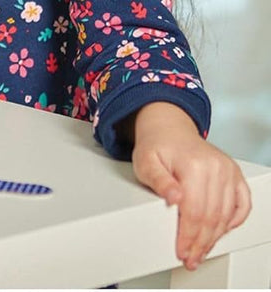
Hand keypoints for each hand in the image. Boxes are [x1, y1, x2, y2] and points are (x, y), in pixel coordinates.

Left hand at [130, 101, 251, 270]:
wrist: (168, 129)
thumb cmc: (156, 146)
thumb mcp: (145, 162)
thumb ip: (158, 180)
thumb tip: (174, 197)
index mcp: (194, 165)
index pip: (195, 211)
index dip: (188, 236)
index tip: (182, 251)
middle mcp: (216, 167)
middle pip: (212, 217)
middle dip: (201, 243)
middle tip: (191, 258)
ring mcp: (229, 170)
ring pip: (227, 214)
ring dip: (215, 237)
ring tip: (202, 251)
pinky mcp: (235, 174)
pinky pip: (243, 204)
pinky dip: (234, 221)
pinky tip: (222, 231)